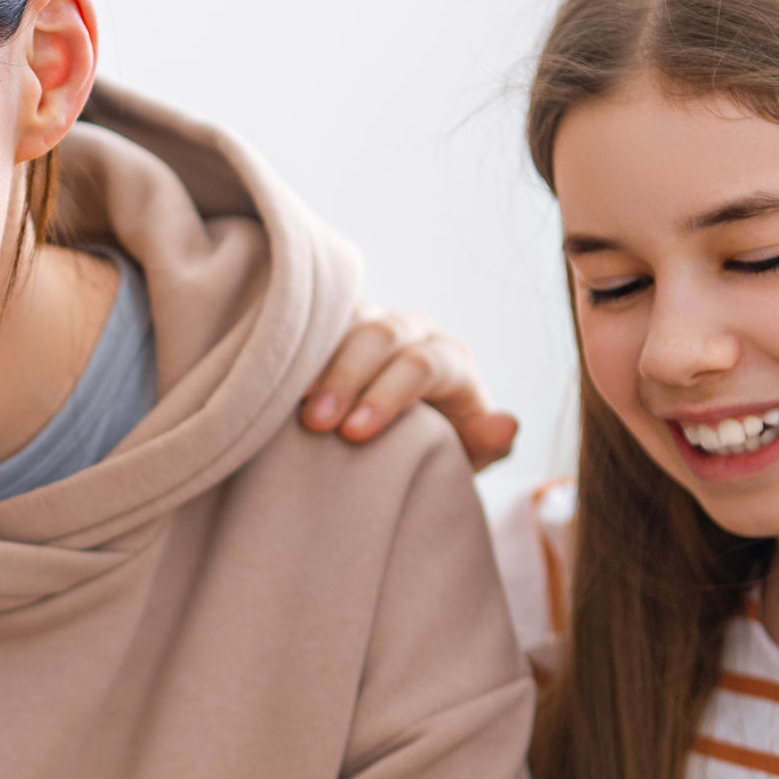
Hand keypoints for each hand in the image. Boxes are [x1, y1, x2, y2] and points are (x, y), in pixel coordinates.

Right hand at [300, 306, 517, 470]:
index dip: (390, 395)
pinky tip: (272, 379)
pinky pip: (315, 322)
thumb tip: (506, 425)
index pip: (425, 364)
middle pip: (383, 334)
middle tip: (316, 421)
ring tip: (289, 401)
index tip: (355, 434)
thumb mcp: (463, 458)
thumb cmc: (433, 452)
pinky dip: (295, 347)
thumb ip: (486, 445)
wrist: (398, 441)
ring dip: (316, 361)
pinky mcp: (334, 325)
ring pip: (346, 320)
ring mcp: (371, 321)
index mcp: (451, 360)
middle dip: (348, 376)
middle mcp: (413, 331)